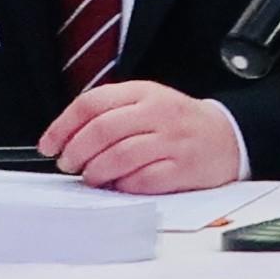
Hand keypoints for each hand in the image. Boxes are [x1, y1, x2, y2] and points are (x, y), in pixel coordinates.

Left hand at [45, 80, 248, 193]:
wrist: (230, 136)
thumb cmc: (179, 123)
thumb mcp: (147, 102)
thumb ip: (111, 113)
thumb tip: (66, 139)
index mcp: (144, 93)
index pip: (92, 103)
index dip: (63, 126)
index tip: (49, 145)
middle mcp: (159, 113)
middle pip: (102, 130)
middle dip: (76, 152)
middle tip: (68, 164)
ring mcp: (173, 141)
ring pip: (119, 156)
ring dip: (95, 172)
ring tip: (91, 177)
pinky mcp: (184, 168)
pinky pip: (142, 180)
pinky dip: (123, 185)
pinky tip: (119, 184)